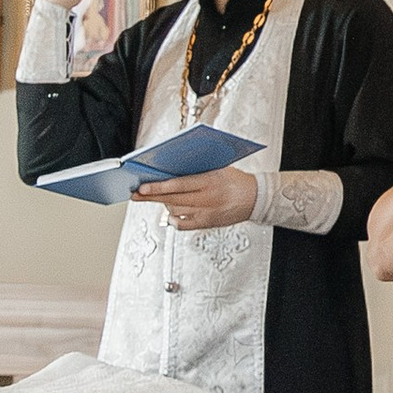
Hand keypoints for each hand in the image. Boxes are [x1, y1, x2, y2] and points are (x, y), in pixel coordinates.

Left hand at [133, 168, 258, 229]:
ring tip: (156, 199)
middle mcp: (207, 199)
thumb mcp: (218, 168)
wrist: (256, 199)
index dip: (158, 187)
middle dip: (151, 197)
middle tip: (136, 195)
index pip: (178, 185)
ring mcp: (206, 214)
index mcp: (210, 182)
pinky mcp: (206, 224)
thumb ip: (196, 170)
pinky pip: (183, 224)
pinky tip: (172, 212)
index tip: (143, 187)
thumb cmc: (237, 181)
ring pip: (175, 211)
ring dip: (163, 205)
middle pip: (172, 200)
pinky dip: (174, 219)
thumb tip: (171, 170)